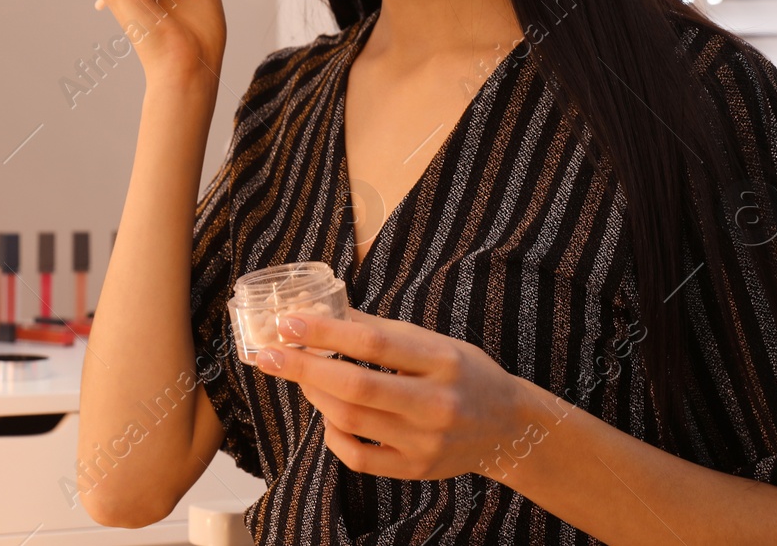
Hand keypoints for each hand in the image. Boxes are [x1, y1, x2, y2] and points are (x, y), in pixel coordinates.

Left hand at [252, 307, 537, 481]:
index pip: (374, 343)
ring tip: (302, 377)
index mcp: (441, 361)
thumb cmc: (464, 374)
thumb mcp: (432, 341)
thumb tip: (322, 308)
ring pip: (351, 420)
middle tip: (268, 355)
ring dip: (315, 395)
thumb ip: (379, 329)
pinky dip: (333, 434)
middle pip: (356, 386)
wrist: (508, 427)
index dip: (326, 331)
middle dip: (304, 368)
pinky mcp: (416, 469)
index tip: (288, 322)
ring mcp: (426, 441)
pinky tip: (329, 416)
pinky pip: (359, 456)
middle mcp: (436, 403)